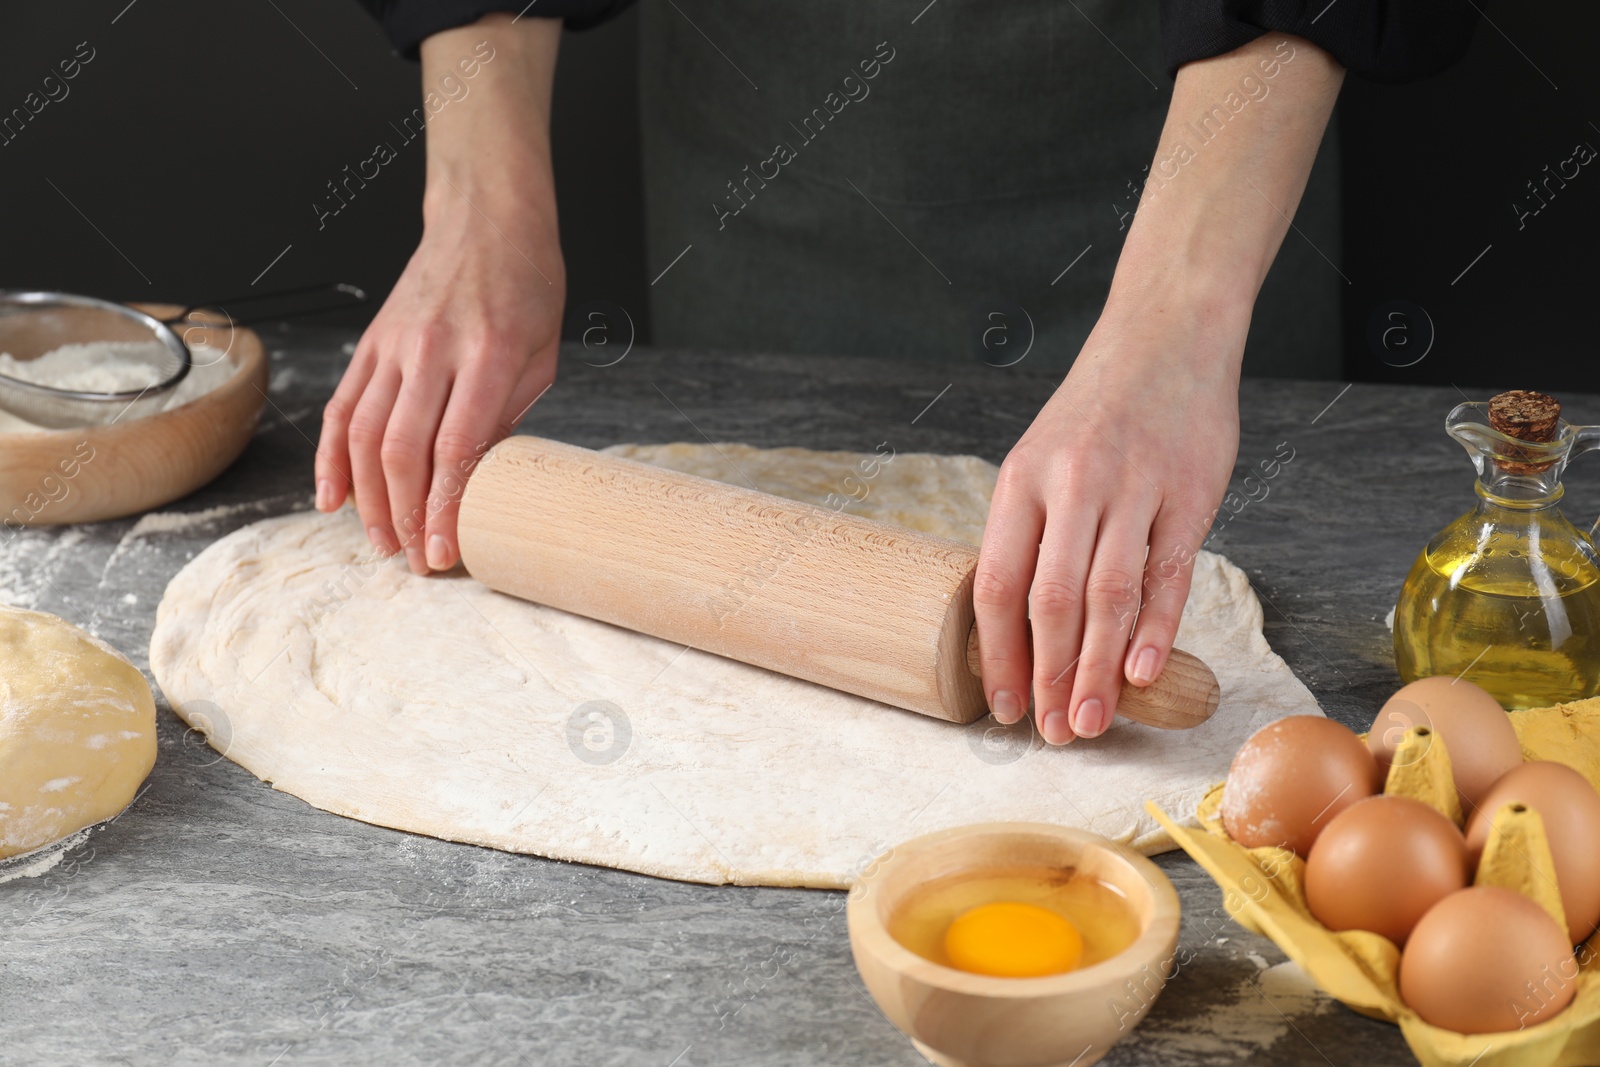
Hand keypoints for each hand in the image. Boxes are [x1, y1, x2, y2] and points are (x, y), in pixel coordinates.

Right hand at [314, 14, 563, 573]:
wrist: (486, 218)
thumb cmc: (526, 286)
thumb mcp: (541, 354)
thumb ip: (509, 415)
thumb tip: (481, 479)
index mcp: (485, 354)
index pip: (455, 447)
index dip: (445, 506)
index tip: (445, 551)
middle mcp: (431, 351)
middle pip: (401, 450)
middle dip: (404, 516)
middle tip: (415, 560)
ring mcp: (392, 346)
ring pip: (362, 435)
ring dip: (367, 499)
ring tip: (381, 542)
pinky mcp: (370, 345)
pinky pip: (341, 407)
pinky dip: (330, 457)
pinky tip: (333, 497)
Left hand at [974, 31, 1341, 742]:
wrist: (1166, 336)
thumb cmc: (1098, 411)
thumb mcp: (1041, 459)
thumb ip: (1032, 534)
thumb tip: (1019, 628)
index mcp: (1021, 481)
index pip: (998, 583)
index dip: (999, 653)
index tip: (1004, 705)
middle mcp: (1071, 485)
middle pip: (1052, 600)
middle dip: (1050, 676)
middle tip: (1053, 733)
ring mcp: (1132, 488)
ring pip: (1109, 595)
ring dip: (1099, 668)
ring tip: (1092, 721)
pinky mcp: (1189, 492)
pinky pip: (1168, 571)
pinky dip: (1156, 626)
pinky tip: (1143, 671)